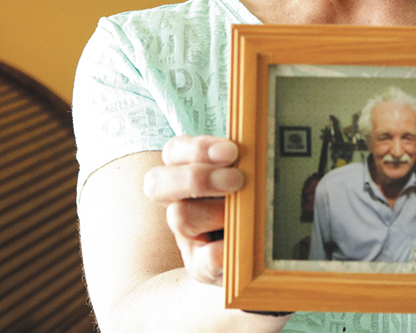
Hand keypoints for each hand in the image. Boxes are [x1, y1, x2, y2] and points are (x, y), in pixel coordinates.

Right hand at [142, 135, 243, 285]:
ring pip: (180, 216)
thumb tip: (255, 148)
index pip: (174, 151)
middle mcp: (179, 202)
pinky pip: (208, 257)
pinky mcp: (200, 267)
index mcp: (186, 173)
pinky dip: (229, 248)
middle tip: (236, 180)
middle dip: (196, 177)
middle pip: (157, 182)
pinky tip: (247, 245)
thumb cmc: (253, 205)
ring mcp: (186, 236)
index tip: (232, 151)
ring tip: (248, 213)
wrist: (258, 257)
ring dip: (218, 211)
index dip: (198, 149)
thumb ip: (245, 162)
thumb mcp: (250, 178)